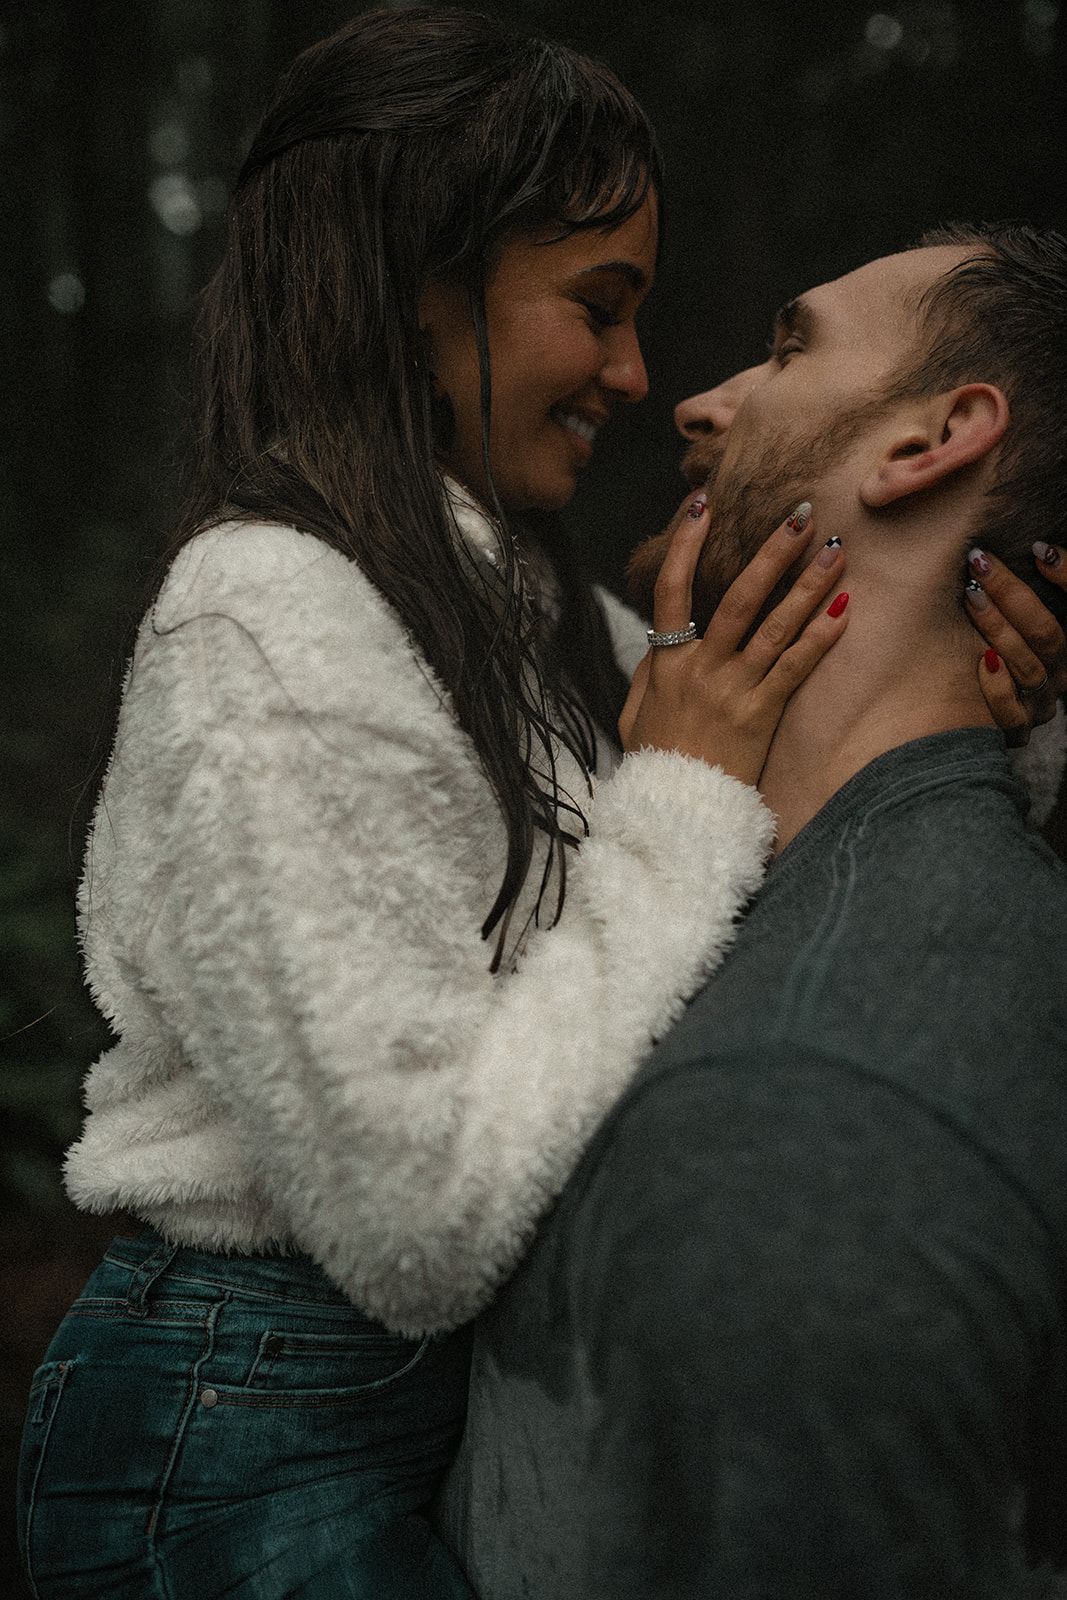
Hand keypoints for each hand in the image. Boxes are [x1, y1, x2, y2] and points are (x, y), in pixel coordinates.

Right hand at [619, 495, 848, 786]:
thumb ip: (649, 673)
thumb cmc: (655, 764)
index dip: (686, 545)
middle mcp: (701, 669)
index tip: (705, 504)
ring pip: (774, 625)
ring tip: (836, 549)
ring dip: (808, 583)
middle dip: (772, 552)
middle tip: (801, 513)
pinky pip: (796, 667)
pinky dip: (821, 637)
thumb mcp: (635, 715)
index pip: (671, 590)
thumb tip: (662, 642)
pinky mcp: (762, 713)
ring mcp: (733, 690)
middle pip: (738, 597)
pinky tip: (845, 609)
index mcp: (666, 663)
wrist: (676, 811)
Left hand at [965, 544, 1066, 745]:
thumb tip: (1037, 550)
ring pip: (1028, 667)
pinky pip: (1010, 713)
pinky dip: (997, 688)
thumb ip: (1022, 597)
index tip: (1038, 549)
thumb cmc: (994, 654)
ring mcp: (1040, 703)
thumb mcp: (1015, 622)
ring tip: (972, 594)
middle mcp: (1060, 673)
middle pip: (1046, 634)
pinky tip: (983, 661)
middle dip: (1012, 594)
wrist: (968, 727)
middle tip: (981, 562)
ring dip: (997, 628)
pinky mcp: (1017, 729)